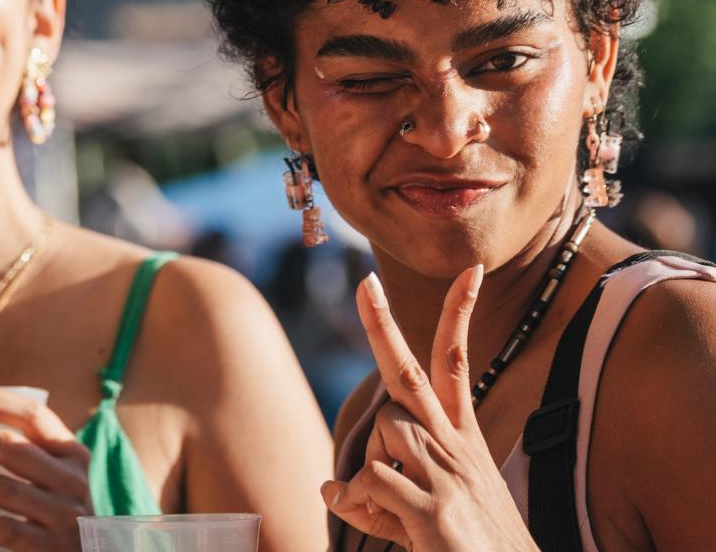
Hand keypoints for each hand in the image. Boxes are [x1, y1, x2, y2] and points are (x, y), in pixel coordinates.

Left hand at [0, 387, 92, 549]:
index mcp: (72, 454)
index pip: (34, 415)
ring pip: (2, 489)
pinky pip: (5, 530)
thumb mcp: (58, 481)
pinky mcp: (52, 548)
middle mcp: (72, 481)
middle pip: (11, 448)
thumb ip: (25, 459)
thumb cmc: (63, 518)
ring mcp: (65, 516)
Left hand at [321, 267, 538, 551]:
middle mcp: (455, 448)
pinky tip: (385, 524)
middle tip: (364, 283)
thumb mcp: (421, 515)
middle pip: (412, 373)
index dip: (458, 317)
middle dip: (383, 327)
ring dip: (371, 469)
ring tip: (392, 511)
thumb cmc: (470, 548)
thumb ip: (377, 496)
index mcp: (459, 440)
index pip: (455, 365)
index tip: (469, 271)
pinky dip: (362, 502)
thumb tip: (327, 489)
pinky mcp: (434, 508)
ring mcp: (447, 475)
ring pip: (385, 430)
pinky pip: (373, 480)